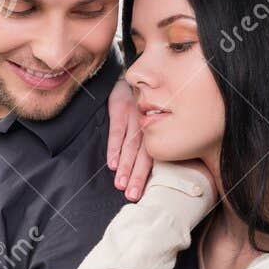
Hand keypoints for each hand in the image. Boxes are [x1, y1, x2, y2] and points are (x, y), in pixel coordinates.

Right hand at [106, 75, 154, 201]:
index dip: (147, 175)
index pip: (153, 156)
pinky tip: (113, 164)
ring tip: (121, 185)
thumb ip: (148, 137)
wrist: (132, 73)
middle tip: (133, 195)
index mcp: (155, 130)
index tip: (142, 193)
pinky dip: (114, 148)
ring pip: (130, 146)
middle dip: (138, 176)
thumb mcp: (149, 116)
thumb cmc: (141, 99)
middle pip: (143, 155)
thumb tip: (147, 165)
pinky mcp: (120, 109)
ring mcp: (134, 117)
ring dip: (126, 167)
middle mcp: (147, 126)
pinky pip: (117, 131)